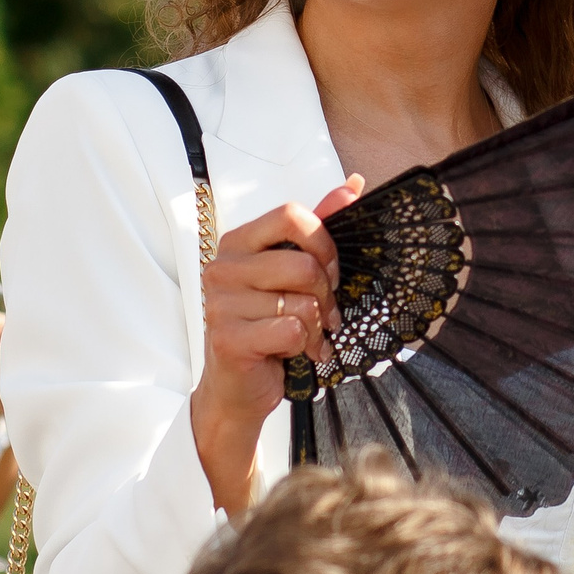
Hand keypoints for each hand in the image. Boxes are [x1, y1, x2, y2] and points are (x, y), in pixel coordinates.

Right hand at [187, 180, 361, 514]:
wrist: (237, 388)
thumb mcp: (291, 273)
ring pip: (302, 302)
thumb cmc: (268, 325)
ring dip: (316, 326)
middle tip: (324, 313)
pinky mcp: (228, 338)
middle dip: (327, 294)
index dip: (322, 241)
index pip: (291, 215)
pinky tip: (295, 352)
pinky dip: (305, 345)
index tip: (330, 269)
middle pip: (303, 264)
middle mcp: (222, 267)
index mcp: (237, 243)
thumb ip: (317, 227)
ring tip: (307, 336)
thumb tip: (352, 184)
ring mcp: (220, 304)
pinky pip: (292, 330)